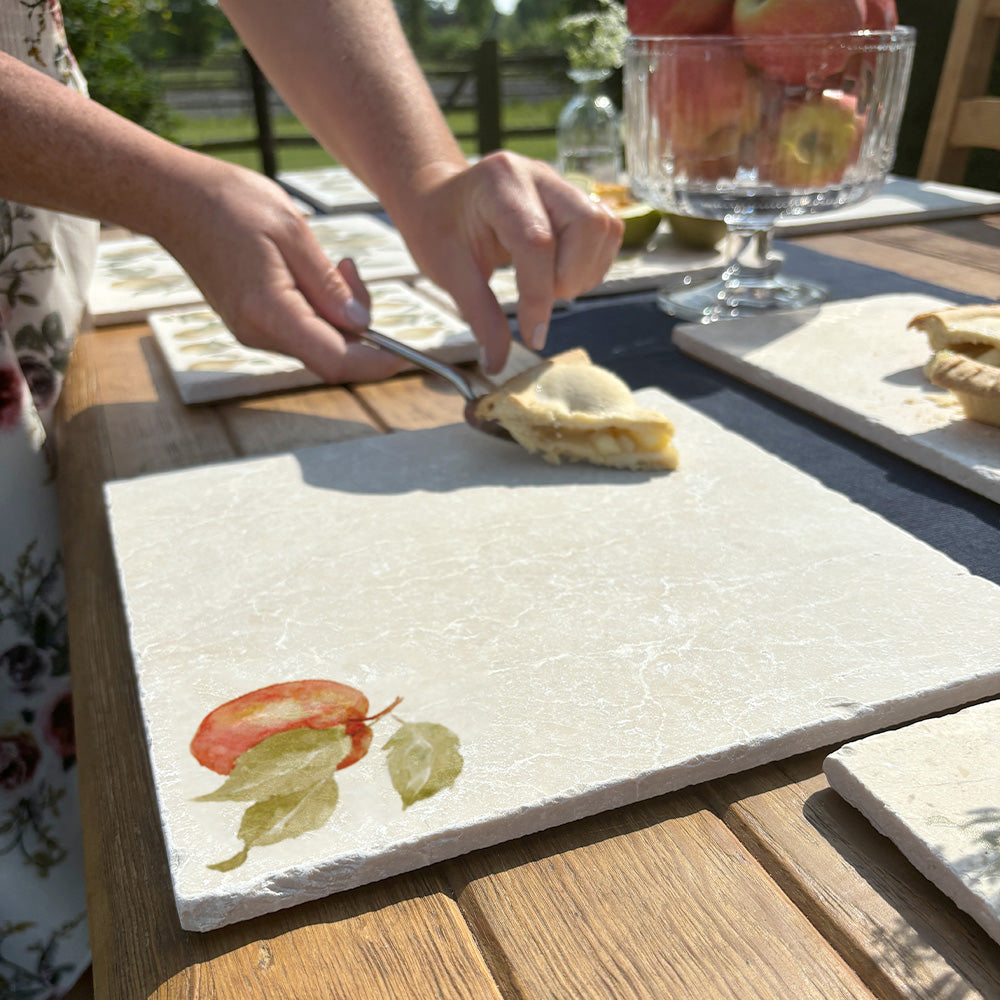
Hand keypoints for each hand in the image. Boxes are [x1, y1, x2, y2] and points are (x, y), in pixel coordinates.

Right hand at [156, 162, 406, 383]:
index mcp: (269, 312)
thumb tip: (362, 324)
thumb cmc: (229, 203)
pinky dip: (320, 310)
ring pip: (318, 343)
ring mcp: (252, 331)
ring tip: (335, 263)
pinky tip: (312, 272)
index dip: (376, 364)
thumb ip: (329, 284)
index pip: (335, 360)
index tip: (406, 356)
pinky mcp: (251, 323)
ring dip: (340, 313)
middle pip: (331, 355)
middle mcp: (258, 332)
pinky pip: (301, 329)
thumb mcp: (292, 230)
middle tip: (352, 270)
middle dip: (360, 325)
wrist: (173, 198)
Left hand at [396, 151, 623, 372]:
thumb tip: (497, 364)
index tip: (533, 336)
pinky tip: (559, 275)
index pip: (537, 241)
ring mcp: (562, 184)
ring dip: (584, 273)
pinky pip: (607, 232)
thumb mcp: (448, 272)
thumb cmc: (437, 228)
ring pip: (604, 229)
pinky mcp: (576, 199)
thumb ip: (479, 316)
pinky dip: (591, 265)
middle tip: (541, 297)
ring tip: (548, 286)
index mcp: (500, 183)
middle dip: (570, 277)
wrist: (439, 198)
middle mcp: (539, 176)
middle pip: (588, 225)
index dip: (540, 296)